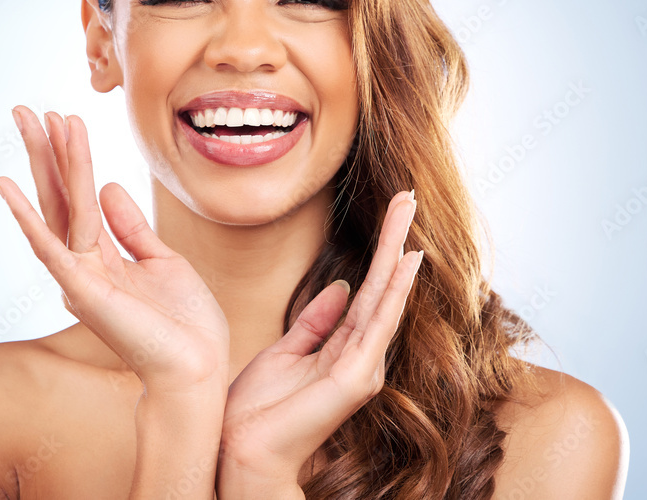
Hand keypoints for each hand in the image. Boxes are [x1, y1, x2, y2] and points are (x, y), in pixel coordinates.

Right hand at [0, 106, 230, 391]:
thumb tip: (108, 186)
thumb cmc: (183, 324)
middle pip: (58, 196)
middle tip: (24, 107)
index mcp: (100, 259)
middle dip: (44, 150)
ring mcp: (79, 278)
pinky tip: (8, 185)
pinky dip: (28, 216)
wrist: (198, 368)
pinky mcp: (84, 291)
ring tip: (33, 119)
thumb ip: (131, 226)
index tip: (62, 118)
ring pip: (60, 207)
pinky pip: (52, 246)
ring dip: (47, 161)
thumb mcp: (162, 260)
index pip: (77, 198)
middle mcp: (81, 266)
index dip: (69, 157)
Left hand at [218, 190, 422, 484]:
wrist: (238, 450)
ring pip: (385, 299)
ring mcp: (362, 369)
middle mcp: (361, 357)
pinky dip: (393, 293)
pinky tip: (403, 263)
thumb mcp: (286, 350)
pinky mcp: (353, 380)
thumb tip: (341, 286)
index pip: (369, 289)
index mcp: (344, 348)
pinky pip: (376, 326)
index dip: (381, 250)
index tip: (392, 212)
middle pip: (383, 287)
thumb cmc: (259, 409)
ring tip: (407, 213)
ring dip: (397, 254)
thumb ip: (316, 320)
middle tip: (408, 195)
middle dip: (394, 239)